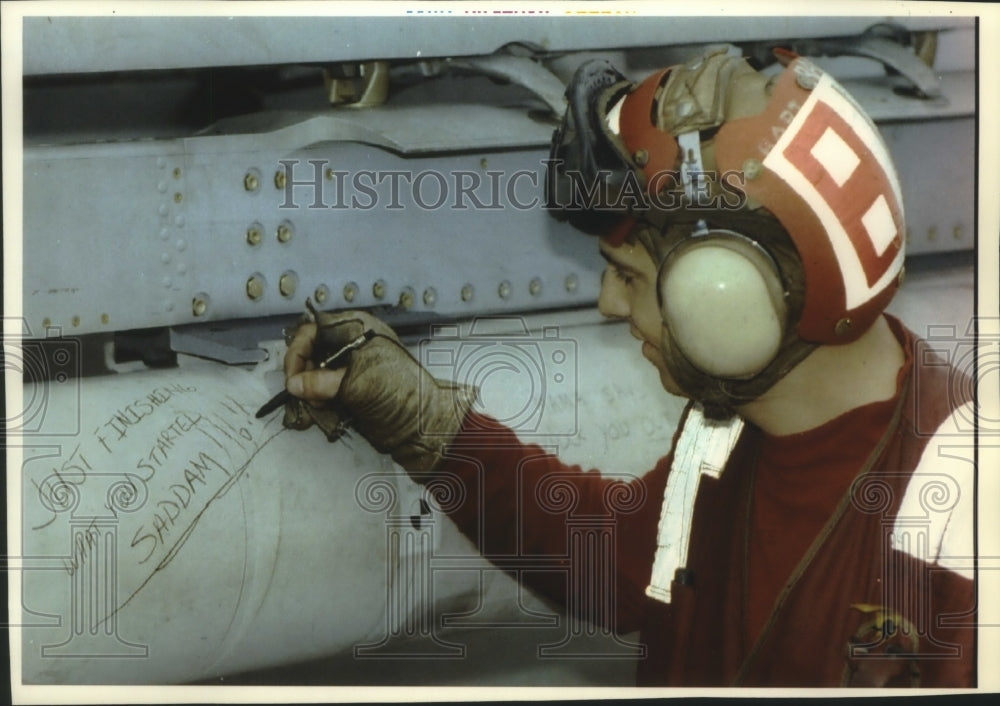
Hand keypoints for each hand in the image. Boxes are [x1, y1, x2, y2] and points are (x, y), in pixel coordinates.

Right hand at [281, 309, 476, 473]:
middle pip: (312, 349)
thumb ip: (321, 382)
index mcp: (359, 329)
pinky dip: (319, 399)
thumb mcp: (358, 384)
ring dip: (310, 388)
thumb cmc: (404, 396)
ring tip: (318, 403)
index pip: (315, 328)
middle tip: (304, 391)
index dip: (300, 349)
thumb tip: (295, 383)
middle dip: (304, 371)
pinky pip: (325, 389)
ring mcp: (353, 367)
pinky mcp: (352, 388)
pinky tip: (324, 407)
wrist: (423, 427)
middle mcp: (354, 344)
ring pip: (316, 371)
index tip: (293, 374)